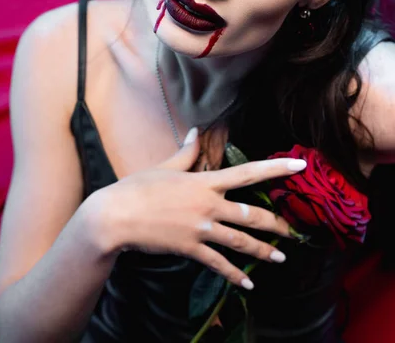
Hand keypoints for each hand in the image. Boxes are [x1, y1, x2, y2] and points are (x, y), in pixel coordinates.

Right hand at [91, 128, 305, 289]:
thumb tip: (195, 131)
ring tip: (281, 258)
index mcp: (204, 181)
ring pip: (241, 241)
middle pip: (251, 214)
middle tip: (293, 231)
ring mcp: (201, 229)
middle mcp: (209, 205)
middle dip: (276, 223)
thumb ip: (185, 151)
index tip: (299, 165)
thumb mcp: (164, 166)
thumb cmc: (138, 187)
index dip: (276, 168)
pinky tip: (248, 285)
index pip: (248, 173)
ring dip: (263, 251)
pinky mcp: (191, 248)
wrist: (115, 216)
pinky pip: (218, 264)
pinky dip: (235, 276)